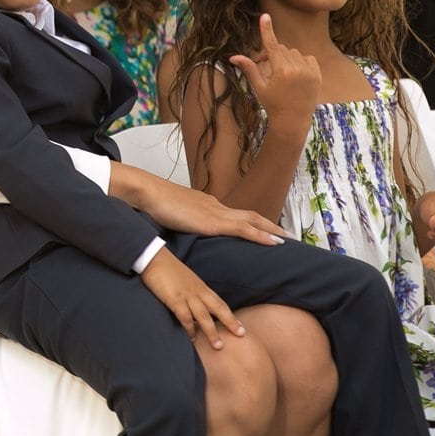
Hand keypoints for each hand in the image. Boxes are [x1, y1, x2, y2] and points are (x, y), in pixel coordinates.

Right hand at [125, 169, 287, 245]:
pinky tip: (274, 242)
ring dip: (271, 230)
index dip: (250, 221)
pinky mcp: (213, 222)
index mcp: (206, 204)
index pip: (234, 213)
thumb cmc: (154, 203)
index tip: (262, 229)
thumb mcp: (171, 214)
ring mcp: (216, 213)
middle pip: (249, 215)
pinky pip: (244, 229)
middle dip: (268, 225)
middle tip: (285, 235)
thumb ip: (180, 220)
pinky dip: (261, 235)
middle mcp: (215, 206)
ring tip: (287, 240)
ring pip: (252, 220)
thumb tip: (181, 227)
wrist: (148, 193)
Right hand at [140, 248, 244, 348]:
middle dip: (230, 322)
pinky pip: (185, 317)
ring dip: (212, 332)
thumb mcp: (185, 278)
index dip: (231, 315)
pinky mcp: (175, 299)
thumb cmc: (167, 268)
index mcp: (200, 286)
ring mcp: (187, 295)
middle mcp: (197, 291)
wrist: (154, 258)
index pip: (219, 302)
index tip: (240, 327)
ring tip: (218, 346)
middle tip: (241, 335)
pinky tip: (191, 338)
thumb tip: (196, 303)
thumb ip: (192, 290)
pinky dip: (189, 329)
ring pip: (204, 316)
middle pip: (218, 308)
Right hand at [229, 14, 319, 127]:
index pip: (271, 45)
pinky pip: (307, 58)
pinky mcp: (317, 75)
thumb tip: (233, 57)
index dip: (266, 30)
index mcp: (280, 71)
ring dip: (286, 58)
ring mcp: (309, 71)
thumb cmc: (272, 105)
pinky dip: (301, 62)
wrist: (293, 121)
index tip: (265, 16)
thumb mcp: (259, 87)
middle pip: (281, 49)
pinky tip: (296, 75)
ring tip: (282, 74)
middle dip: (272, 54)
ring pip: (294, 53)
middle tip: (265, 66)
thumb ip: (249, 68)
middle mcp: (296, 69)